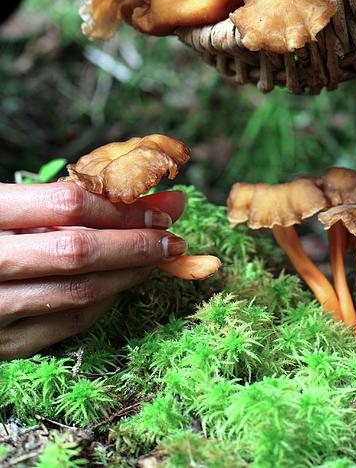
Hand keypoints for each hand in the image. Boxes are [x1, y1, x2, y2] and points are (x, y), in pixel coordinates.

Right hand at [0, 182, 186, 359]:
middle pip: (78, 251)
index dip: (121, 204)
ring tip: (157, 259)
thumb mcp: (3, 203)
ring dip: (128, 275)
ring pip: (77, 293)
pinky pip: (63, 326)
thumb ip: (56, 199)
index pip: (68, 205)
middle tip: (173, 236)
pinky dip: (102, 304)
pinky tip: (121, 284)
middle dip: (136, 243)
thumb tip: (134, 193)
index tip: (162, 204)